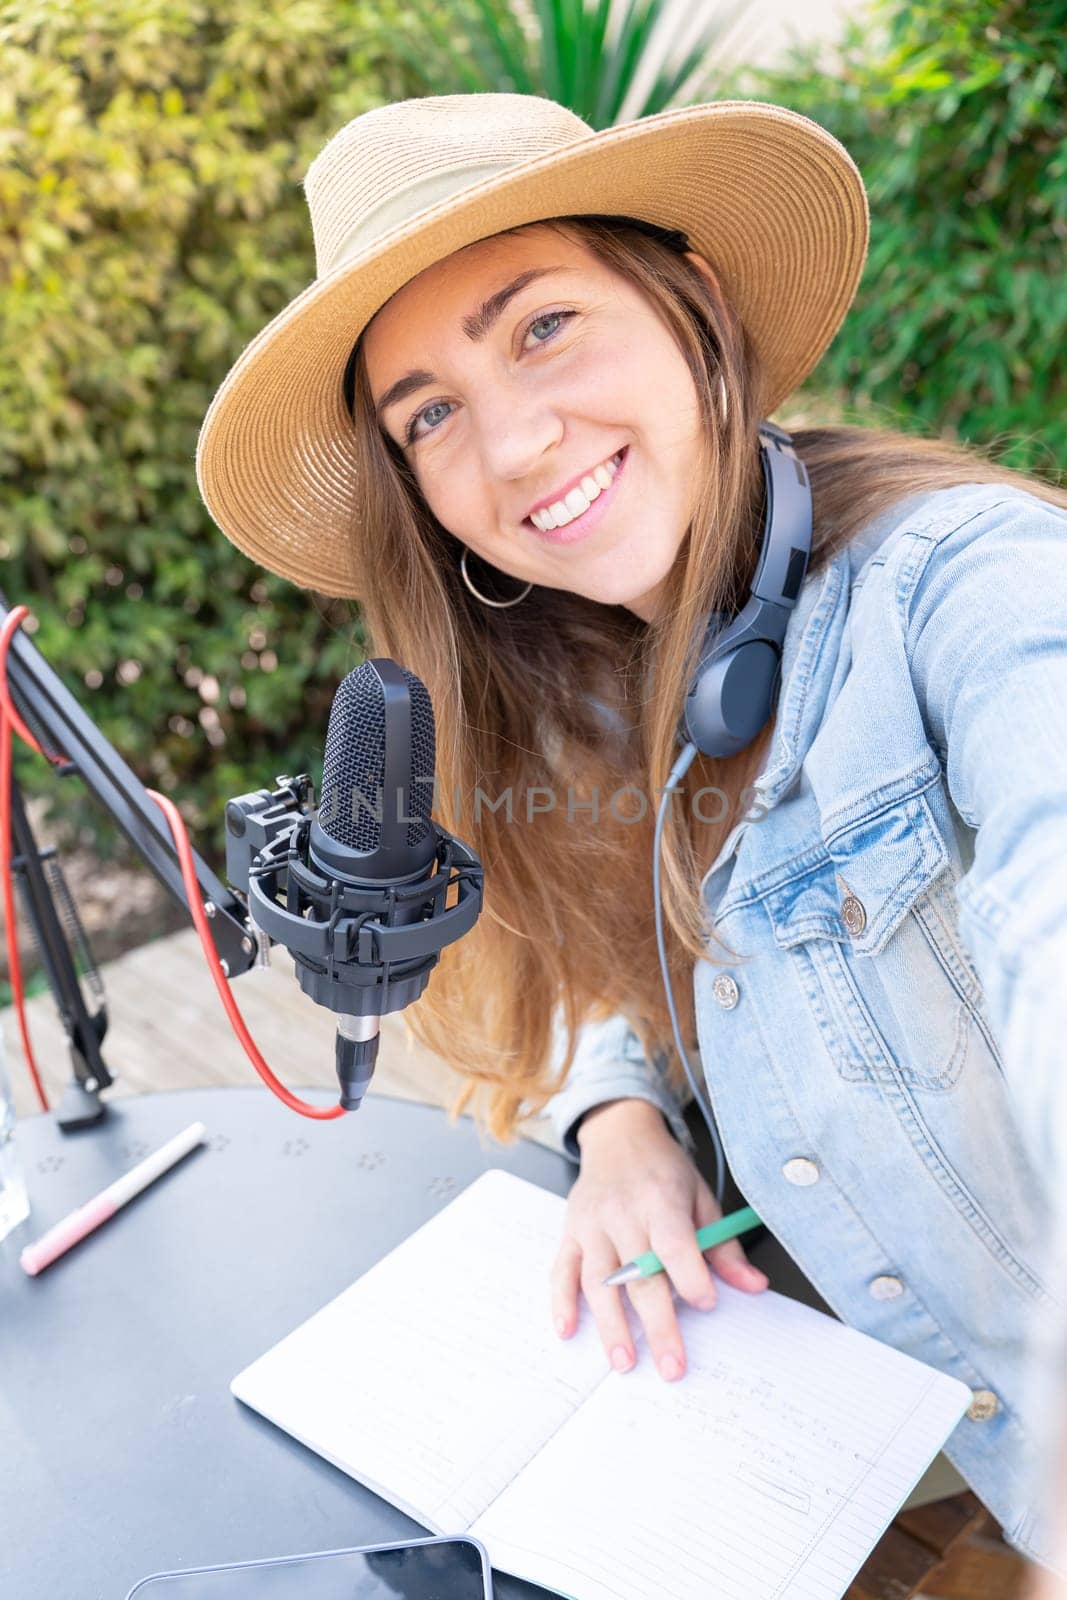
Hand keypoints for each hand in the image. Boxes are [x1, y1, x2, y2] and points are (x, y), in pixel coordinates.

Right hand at [550, 1097, 767, 1381]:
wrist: (619, 1134)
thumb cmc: (663, 1170)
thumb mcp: (701, 1197)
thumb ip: (723, 1245)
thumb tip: (754, 1286)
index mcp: (659, 1198)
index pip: (673, 1241)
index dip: (689, 1274)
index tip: (707, 1304)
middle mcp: (621, 1212)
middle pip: (638, 1272)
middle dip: (657, 1323)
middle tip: (671, 1366)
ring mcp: (591, 1223)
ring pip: (597, 1279)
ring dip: (610, 1324)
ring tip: (625, 1362)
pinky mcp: (570, 1232)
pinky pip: (561, 1269)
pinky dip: (561, 1302)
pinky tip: (569, 1331)